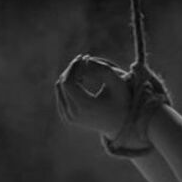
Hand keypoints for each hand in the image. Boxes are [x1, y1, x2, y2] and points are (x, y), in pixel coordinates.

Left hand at [53, 54, 169, 144]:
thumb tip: (87, 60)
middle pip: (62, 83)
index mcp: (84, 107)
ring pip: (59, 88)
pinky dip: (68, 84)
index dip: (73, 67)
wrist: (119, 125)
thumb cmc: (121, 102)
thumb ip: (104, 69)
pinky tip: (81, 79)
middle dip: (72, 69)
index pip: (68, 82)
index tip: (83, 57)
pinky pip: (61, 95)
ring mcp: (68, 117)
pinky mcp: (66, 117)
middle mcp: (73, 114)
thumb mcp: (117, 84)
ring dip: (70, 75)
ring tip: (84, 69)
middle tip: (84, 59)